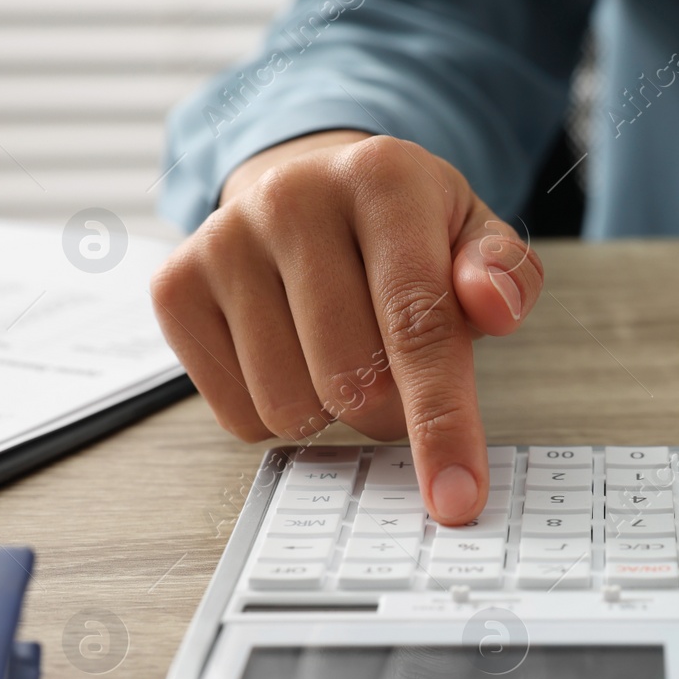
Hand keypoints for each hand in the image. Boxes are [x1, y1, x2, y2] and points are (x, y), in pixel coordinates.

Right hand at [150, 130, 541, 522]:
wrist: (310, 189)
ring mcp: (223, 240)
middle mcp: (292, 198)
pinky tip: (290, 353)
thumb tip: (493, 306)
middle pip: (352, 381)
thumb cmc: (403, 230)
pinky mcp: (175, 286)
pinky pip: (238, 414)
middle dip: (392, 412)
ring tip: (342, 353)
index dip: (441, 422)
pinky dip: (277, 413)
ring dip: (331, 413)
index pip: (416, 325)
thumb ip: (504, 274)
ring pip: (290, 407)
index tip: (458, 499)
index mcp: (383, 178)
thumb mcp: (473, 235)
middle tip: (400, 377)